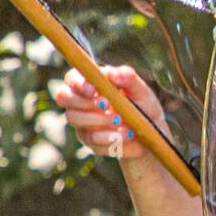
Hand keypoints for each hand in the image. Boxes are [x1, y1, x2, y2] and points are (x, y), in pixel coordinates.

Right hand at [51, 63, 167, 161]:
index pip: (71, 78)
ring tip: (121, 120)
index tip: (93, 89)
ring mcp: (83, 123)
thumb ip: (128, 78)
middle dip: (82, 100)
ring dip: (98, 119)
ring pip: (74, 118)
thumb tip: (112, 73)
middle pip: (63, 97)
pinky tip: (127, 134)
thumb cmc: (142, 105)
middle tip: (106, 104)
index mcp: (90, 84)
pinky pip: (92, 140)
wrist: (152, 133)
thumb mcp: (140, 90)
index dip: (78, 83)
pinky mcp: (91, 142)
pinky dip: (111, 137)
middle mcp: (81, 102)